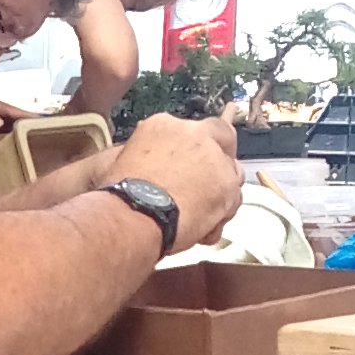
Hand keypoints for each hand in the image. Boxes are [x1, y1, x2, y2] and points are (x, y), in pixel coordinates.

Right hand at [109, 112, 242, 252]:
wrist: (134, 215)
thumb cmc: (121, 196)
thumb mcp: (121, 163)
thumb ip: (144, 156)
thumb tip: (145, 160)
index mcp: (163, 125)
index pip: (190, 128)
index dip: (196, 144)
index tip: (195, 156)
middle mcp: (193, 134)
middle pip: (221, 140)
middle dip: (219, 160)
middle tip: (211, 182)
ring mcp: (214, 158)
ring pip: (231, 172)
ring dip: (221, 191)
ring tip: (201, 215)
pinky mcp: (227, 184)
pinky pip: (233, 200)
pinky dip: (221, 215)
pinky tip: (202, 230)